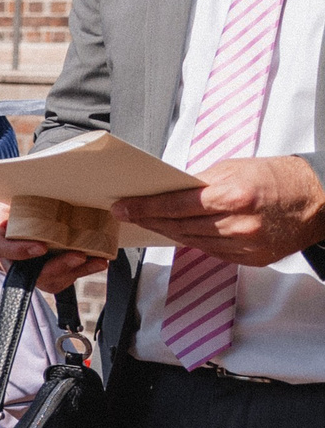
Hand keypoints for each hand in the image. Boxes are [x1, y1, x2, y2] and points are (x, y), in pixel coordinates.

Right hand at [0, 200, 110, 293]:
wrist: (18, 218)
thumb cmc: (14, 206)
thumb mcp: (10, 197)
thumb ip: (20, 194)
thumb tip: (39, 177)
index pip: (0, 249)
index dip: (19, 251)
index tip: (41, 247)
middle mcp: (11, 261)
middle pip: (29, 273)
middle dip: (56, 266)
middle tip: (77, 255)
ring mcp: (29, 272)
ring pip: (49, 280)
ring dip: (74, 271)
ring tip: (96, 260)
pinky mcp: (47, 276)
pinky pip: (63, 280)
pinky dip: (83, 271)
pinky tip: (98, 261)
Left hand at [113, 155, 324, 267]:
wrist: (319, 200)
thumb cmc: (276, 176)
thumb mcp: (234, 168)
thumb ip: (199, 182)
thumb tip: (166, 192)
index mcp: (232, 196)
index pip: (175, 206)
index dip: (144, 208)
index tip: (122, 208)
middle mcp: (238, 225)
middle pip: (179, 227)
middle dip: (149, 220)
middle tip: (126, 214)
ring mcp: (246, 246)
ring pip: (192, 242)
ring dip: (167, 232)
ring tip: (149, 222)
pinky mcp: (252, 259)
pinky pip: (212, 252)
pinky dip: (194, 241)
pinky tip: (180, 232)